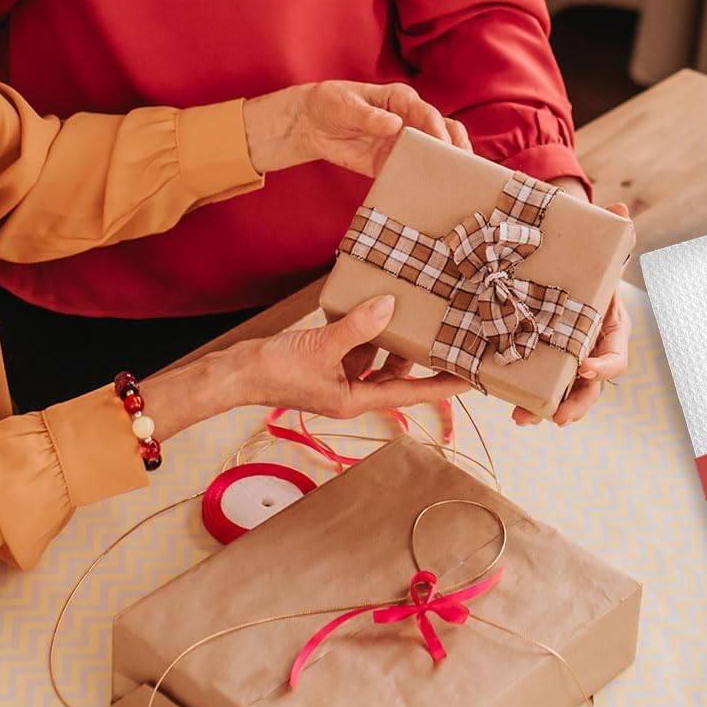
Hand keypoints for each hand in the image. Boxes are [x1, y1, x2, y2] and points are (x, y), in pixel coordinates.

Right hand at [235, 296, 469, 417]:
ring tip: (409, 314)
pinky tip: (369, 308)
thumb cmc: (275, 370)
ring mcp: (338, 378)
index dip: (441, 386)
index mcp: (355, 400)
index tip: (470, 377)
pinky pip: (354, 347)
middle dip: (417, 357)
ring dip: (390, 340)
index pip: (410, 394)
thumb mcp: (321, 347)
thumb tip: (389, 306)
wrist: (237, 373)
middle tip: (443, 334)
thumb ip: (357, 327)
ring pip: (376, 360)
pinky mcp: (325, 362)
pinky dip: (363, 331)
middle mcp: (351, 392)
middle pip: (396, 376)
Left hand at [242, 81, 470, 176]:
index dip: (437, 129)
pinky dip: (423, 180)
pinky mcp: (390, 162)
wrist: (310, 123)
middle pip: (442, 131)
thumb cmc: (330, 103)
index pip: (427, 113)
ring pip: (433, 153)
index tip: (443, 145)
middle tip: (463, 163)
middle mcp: (407, 120)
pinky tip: (432, 192)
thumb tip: (394, 125)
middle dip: (456, 145)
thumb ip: (370, 116)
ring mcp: (401, 142)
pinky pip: (411, 171)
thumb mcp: (346, 106)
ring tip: (457, 180)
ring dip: (445, 165)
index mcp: (400, 99)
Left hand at [512, 199, 632, 427]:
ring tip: (524, 419)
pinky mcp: (541, 360)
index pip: (616, 355)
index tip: (586, 368)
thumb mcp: (594, 249)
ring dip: (546, 409)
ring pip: (563, 392)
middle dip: (577, 404)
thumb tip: (620, 211)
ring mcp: (566, 359)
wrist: (561, 264)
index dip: (604, 365)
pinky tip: (505, 403)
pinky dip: (523, 395)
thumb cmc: (582, 260)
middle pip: (591, 386)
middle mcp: (590, 348)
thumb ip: (608, 233)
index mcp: (609, 326)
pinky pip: (536, 382)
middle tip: (559, 417)